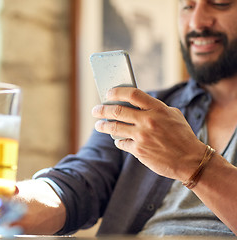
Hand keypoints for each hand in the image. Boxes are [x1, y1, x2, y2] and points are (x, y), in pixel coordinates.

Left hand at [91, 87, 205, 181]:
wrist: (190, 160)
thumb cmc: (182, 136)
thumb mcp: (172, 115)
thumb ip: (154, 108)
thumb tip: (134, 104)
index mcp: (157, 108)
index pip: (132, 94)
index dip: (117, 92)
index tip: (108, 93)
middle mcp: (148, 120)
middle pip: (117, 111)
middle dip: (102, 109)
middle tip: (95, 110)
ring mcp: (142, 136)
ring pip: (114, 127)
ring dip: (103, 125)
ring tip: (98, 125)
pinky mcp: (138, 150)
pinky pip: (121, 143)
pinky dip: (118, 141)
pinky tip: (118, 140)